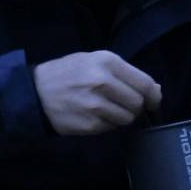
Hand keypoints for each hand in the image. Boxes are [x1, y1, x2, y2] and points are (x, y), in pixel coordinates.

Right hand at [32, 50, 160, 133]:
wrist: (35, 92)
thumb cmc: (67, 74)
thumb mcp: (93, 61)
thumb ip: (124, 73)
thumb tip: (155, 91)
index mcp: (106, 62)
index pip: (145, 83)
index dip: (152, 96)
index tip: (151, 101)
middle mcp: (103, 81)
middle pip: (137, 103)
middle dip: (135, 107)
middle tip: (121, 104)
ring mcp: (96, 104)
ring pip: (127, 118)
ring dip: (121, 117)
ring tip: (105, 109)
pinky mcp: (90, 123)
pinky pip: (112, 128)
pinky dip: (107, 124)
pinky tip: (93, 115)